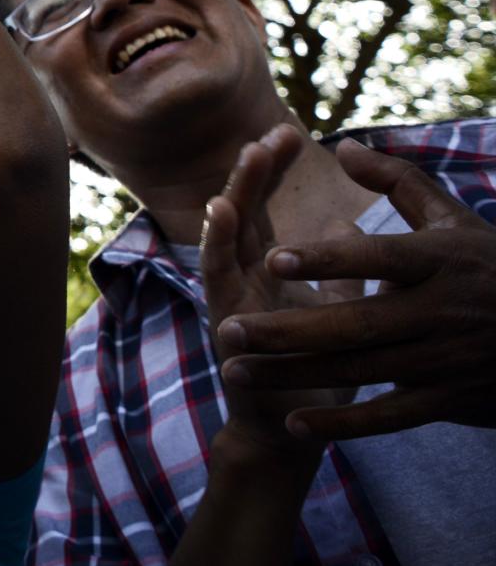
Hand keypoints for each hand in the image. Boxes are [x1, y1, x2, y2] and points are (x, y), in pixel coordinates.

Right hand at [202, 125, 360, 457]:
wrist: (292, 431)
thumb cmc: (318, 373)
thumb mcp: (338, 311)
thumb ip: (342, 271)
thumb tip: (349, 224)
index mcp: (270, 271)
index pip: (270, 208)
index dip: (275, 172)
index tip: (290, 136)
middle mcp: (245, 277)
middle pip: (246, 210)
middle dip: (257, 171)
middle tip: (272, 133)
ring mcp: (231, 296)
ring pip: (227, 234)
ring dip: (235, 192)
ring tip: (248, 157)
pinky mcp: (225, 318)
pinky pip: (216, 273)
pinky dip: (215, 238)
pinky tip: (219, 208)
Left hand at [216, 137, 495, 438]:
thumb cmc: (488, 268)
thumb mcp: (453, 220)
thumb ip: (397, 181)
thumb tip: (342, 147)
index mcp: (441, 261)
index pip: (379, 258)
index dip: (329, 259)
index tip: (273, 257)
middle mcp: (443, 311)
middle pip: (359, 324)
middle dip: (289, 330)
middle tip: (228, 330)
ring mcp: (447, 360)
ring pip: (362, 370)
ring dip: (296, 376)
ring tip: (236, 372)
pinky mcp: (448, 400)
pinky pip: (389, 416)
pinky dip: (343, 424)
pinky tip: (294, 424)